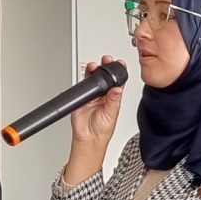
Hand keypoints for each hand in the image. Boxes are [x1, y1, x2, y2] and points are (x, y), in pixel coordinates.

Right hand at [62, 54, 122, 180]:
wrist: (88, 139)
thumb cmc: (102, 130)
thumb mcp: (111, 114)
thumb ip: (113, 100)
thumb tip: (118, 89)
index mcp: (114, 98)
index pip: (117, 82)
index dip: (118, 72)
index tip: (119, 63)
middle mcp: (103, 96)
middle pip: (105, 78)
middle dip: (106, 67)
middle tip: (106, 60)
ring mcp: (92, 96)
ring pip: (93, 79)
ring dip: (94, 71)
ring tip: (95, 66)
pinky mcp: (81, 98)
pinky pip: (82, 86)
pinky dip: (84, 79)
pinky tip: (87, 75)